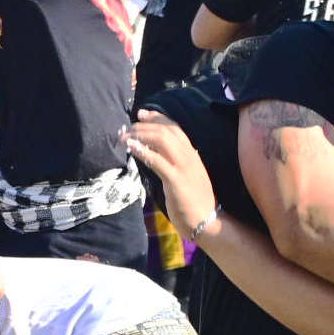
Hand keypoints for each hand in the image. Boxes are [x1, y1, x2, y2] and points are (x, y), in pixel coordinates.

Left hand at [123, 110, 215, 229]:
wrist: (207, 220)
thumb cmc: (194, 202)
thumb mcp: (185, 177)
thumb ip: (174, 164)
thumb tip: (155, 155)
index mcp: (192, 154)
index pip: (175, 127)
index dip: (157, 118)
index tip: (142, 114)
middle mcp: (189, 156)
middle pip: (166, 130)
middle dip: (145, 125)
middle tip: (128, 127)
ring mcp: (184, 167)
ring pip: (163, 140)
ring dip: (141, 135)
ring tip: (126, 137)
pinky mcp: (176, 180)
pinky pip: (158, 161)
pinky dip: (144, 152)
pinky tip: (132, 148)